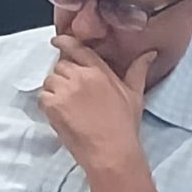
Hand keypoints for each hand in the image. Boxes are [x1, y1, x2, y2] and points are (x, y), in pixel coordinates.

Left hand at [39, 37, 152, 174]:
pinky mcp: (52, 105)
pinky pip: (42, 95)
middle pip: (61, 64)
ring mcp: (64, 91)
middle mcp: (80, 77)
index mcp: (99, 72)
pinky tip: (61, 112)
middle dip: (65, 74)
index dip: (65, 42)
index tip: (57, 41)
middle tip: (73, 91)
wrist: (110, 150)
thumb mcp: (135, 94)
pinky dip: (48, 102)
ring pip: (50, 79)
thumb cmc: (124, 124)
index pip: (77, 48)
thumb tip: (149, 54)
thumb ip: (138, 71)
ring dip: (55, 88)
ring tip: (69, 104)